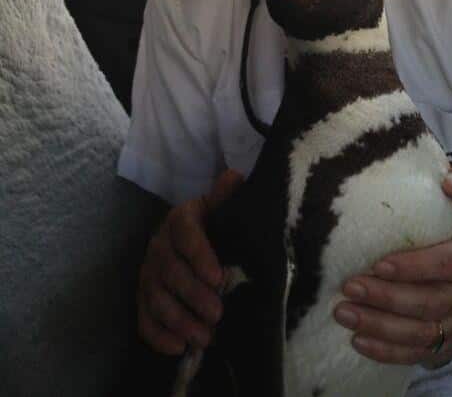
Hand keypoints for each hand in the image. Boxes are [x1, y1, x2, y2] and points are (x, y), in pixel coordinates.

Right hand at [137, 168, 242, 354]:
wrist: (192, 238)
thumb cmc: (214, 224)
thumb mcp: (221, 207)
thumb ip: (227, 196)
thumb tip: (235, 176)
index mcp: (180, 219)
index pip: (186, 233)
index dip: (200, 255)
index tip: (218, 277)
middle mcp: (159, 245)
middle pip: (171, 271)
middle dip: (193, 296)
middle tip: (217, 314)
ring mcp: (147, 273)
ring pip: (156, 298)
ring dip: (179, 320)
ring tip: (205, 337)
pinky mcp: (142, 297)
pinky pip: (143, 318)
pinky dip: (158, 336)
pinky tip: (178, 349)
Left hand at [334, 162, 451, 368]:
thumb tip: (448, 179)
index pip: (449, 264)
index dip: (415, 267)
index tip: (379, 264)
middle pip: (430, 303)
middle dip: (385, 298)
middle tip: (348, 287)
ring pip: (421, 333)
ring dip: (379, 327)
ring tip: (343, 313)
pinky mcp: (449, 342)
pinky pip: (419, 355)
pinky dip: (387, 352)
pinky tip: (358, 342)